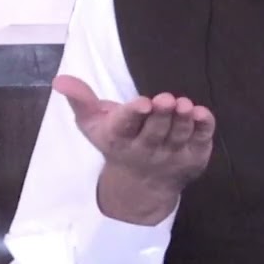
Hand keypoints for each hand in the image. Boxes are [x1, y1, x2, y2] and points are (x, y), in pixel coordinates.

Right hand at [53, 74, 214, 223]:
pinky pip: (200, 141)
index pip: (125, 127)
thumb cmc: (118, 142)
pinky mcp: (193, 156)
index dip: (133, 115)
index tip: (141, 103)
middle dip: (160, 115)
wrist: (143, 184)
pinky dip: (203, 129)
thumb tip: (60, 79)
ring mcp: (171, 155)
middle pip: (154, 132)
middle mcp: (146, 150)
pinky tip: (203, 114)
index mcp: (119, 139)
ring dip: (182, 120)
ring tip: (185, 105)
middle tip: (166, 99)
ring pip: (178, 136)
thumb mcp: (93, 123)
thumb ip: (80, 100)